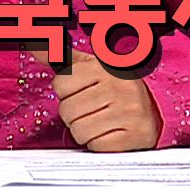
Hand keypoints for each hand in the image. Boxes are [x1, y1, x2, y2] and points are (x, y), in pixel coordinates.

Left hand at [28, 46, 162, 151]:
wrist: (156, 106)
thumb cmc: (116, 86)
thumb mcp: (90, 65)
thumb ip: (60, 56)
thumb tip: (33, 42)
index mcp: (105, 66)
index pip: (61, 84)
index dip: (67, 92)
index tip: (82, 90)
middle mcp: (119, 86)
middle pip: (67, 111)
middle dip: (74, 114)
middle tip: (91, 109)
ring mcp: (129, 111)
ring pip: (79, 131)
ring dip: (84, 130)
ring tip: (99, 120)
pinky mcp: (135, 135)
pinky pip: (96, 146)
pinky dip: (98, 143)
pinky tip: (110, 132)